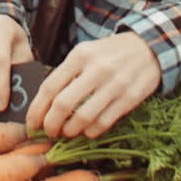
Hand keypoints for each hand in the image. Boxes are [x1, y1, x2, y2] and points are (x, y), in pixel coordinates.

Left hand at [26, 32, 160, 138]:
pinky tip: (87, 131)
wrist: (148, 48)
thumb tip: (44, 103)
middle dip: (50, 125)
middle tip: (48, 132)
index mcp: (80, 56)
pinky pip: (104, 122)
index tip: (31, 123)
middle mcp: (96, 70)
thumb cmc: (109, 53)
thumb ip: (66, 73)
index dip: (37, 109)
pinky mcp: (130, 98)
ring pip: (83, 118)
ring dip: (70, 131)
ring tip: (67, 132)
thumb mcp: (85, 52)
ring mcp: (114, 85)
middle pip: (63, 105)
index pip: (50, 87)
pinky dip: (91, 132)